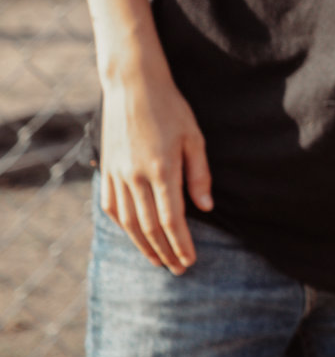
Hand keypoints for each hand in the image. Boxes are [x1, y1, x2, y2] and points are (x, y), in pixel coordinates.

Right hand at [98, 55, 212, 274]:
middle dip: (164, 252)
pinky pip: (113, 207)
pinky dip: (124, 226)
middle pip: (150, 227)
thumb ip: (199, 175)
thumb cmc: (171, 109)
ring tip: (157, 261)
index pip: (172, 220)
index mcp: (162, 170)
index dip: (181, 244)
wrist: (132, 86)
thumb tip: (206, 208)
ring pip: (129, 222)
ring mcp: (117, 175)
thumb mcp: (194, 138)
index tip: (190, 260)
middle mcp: (136, 177)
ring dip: (143, 245)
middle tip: (177, 269)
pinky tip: (135, 236)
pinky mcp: (107, 171)